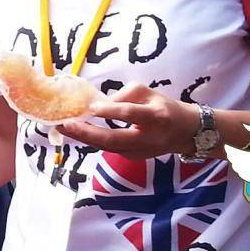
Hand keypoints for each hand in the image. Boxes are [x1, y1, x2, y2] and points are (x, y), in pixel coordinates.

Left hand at [59, 85, 198, 158]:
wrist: (186, 133)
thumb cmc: (164, 107)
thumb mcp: (149, 92)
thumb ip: (125, 95)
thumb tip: (99, 103)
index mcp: (156, 116)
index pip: (129, 114)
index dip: (109, 110)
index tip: (90, 106)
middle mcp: (147, 137)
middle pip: (112, 138)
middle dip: (86, 132)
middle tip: (65, 124)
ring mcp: (139, 151)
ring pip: (107, 147)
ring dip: (83, 138)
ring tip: (63, 128)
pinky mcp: (133, 157)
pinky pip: (109, 148)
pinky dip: (92, 141)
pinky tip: (78, 133)